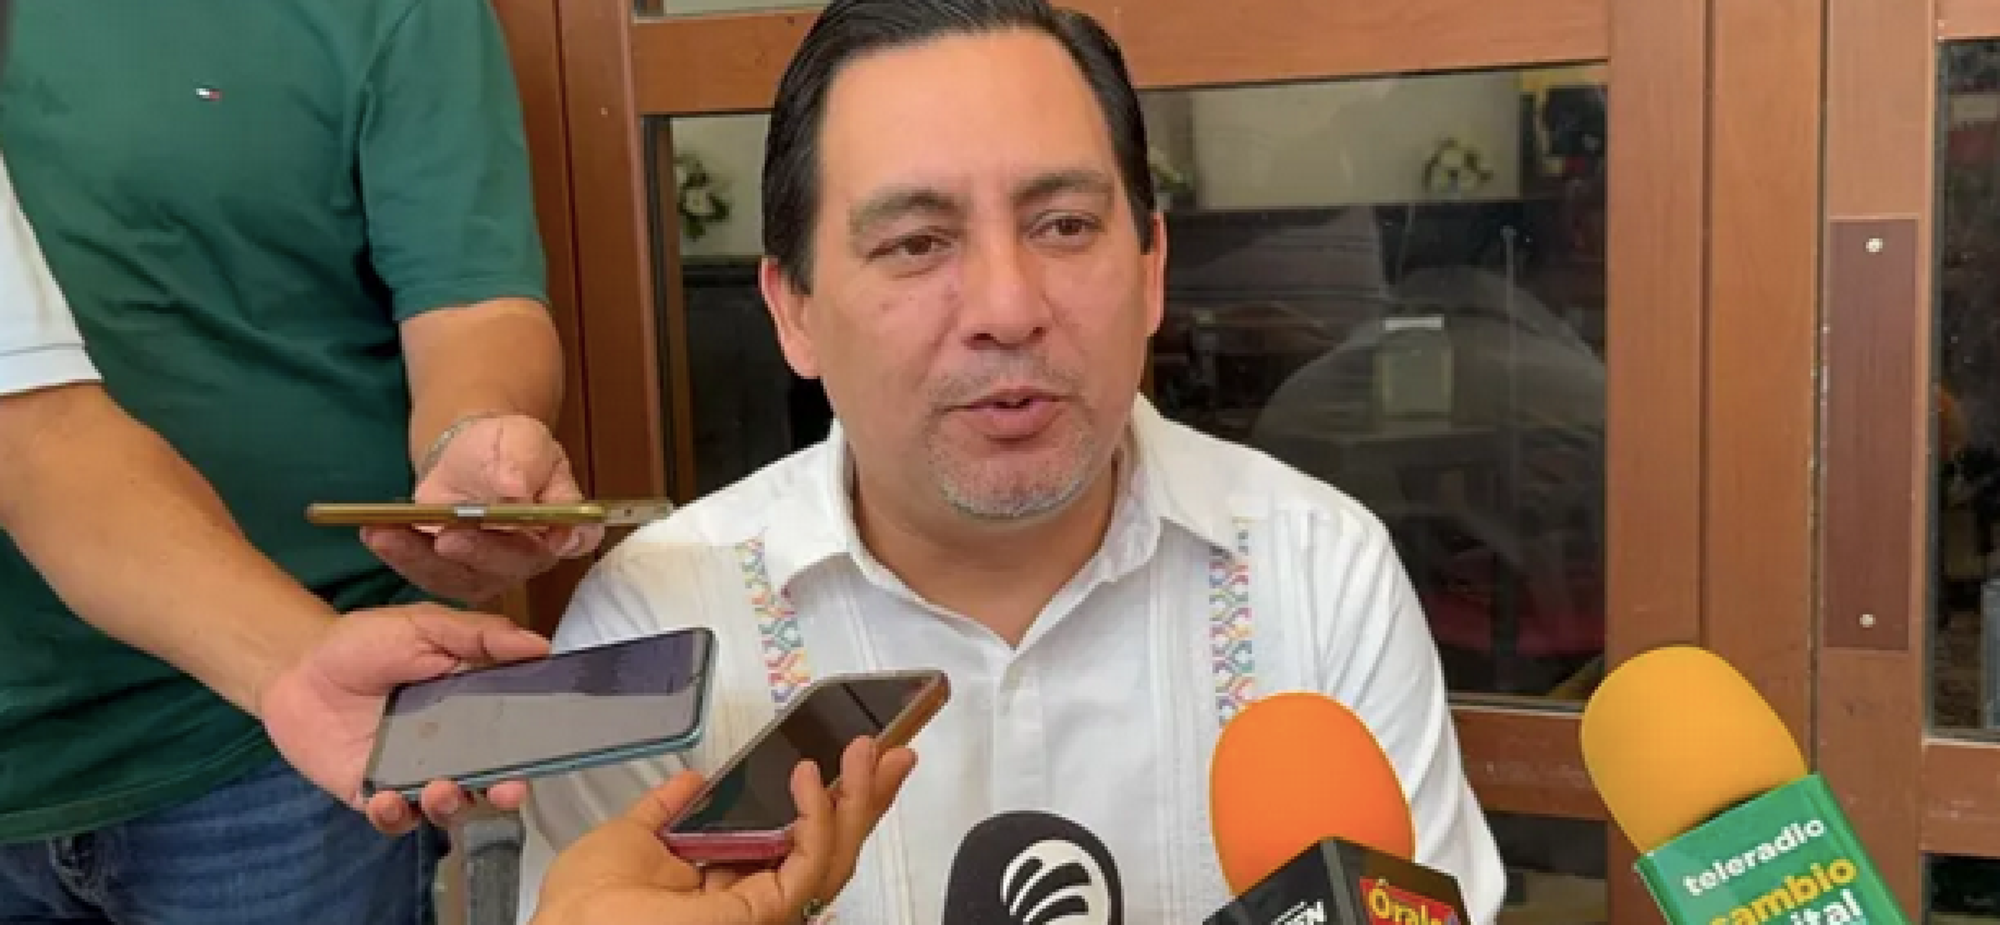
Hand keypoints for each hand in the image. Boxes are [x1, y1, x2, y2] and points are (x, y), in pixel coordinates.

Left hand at [257, 603, 550, 832]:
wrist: (296, 668)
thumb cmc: (364, 643)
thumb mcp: (424, 626)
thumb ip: (481, 635)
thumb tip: (542, 645)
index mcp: (472, 709)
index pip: (513, 735)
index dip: (532, 748)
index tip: (546, 752)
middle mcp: (450, 749)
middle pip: (490, 781)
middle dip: (504, 792)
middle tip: (506, 789)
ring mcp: (412, 776)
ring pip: (448, 807)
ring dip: (452, 806)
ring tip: (440, 789)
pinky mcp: (373, 795)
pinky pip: (394, 819)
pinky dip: (395, 816)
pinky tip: (386, 800)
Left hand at [363, 413, 603, 601]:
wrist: (472, 454)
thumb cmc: (507, 449)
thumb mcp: (523, 441)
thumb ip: (525, 464)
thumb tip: (516, 491)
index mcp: (565, 522)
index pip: (577, 537)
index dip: (567, 541)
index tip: (551, 538)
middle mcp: (533, 556)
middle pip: (511, 564)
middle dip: (478, 551)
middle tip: (451, 536)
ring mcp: (491, 572)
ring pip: (461, 575)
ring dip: (423, 556)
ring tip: (390, 532)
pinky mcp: (453, 574)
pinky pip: (426, 572)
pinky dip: (399, 554)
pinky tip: (375, 534)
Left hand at [533, 737, 917, 924]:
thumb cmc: (584, 909)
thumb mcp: (629, 838)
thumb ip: (666, 810)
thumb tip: (693, 782)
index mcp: (723, 885)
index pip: (793, 840)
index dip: (828, 801)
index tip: (848, 760)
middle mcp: (751, 900)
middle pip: (828, 847)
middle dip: (866, 799)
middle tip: (893, 752)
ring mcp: (763, 911)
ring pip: (833, 856)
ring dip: (857, 798)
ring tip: (868, 751)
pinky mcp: (766, 914)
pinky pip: (808, 863)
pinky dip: (818, 817)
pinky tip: (811, 778)